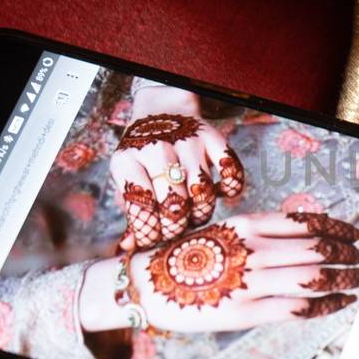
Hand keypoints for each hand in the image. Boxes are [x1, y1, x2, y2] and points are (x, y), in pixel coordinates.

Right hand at [80, 211, 358, 333]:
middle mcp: (254, 249)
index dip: (337, 229)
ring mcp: (252, 281)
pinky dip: (325, 305)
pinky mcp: (246, 312)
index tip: (355, 234)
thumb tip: (300, 240)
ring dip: (344, 278)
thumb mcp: (223, 233)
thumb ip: (258, 235)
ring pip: (314, 276)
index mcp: (248, 224)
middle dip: (347, 254)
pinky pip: (298, 308)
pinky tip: (340, 304)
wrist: (144, 284)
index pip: (306, 222)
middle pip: (317, 248)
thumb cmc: (184, 259)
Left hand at [112, 85, 242, 250]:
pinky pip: (230, 173)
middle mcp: (155, 150)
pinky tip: (220, 192)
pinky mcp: (212, 138)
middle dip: (177, 227)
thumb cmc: (143, 156)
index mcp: (127, 162)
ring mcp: (186, 142)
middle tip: (177, 228)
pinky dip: (230, 189)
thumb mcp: (128, 178)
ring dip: (201, 213)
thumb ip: (131, 213)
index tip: (156, 240)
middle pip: (174, 205)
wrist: (162, 111)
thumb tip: (129, 247)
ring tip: (195, 213)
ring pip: (202, 194)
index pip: (142, 211)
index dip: (150, 235)